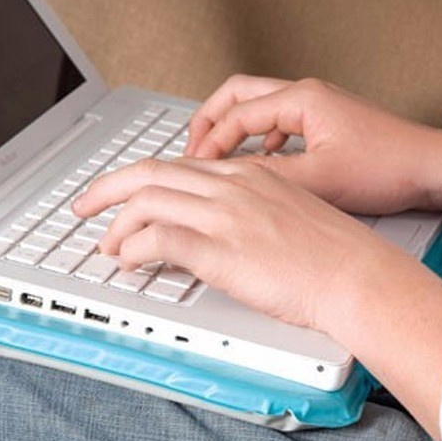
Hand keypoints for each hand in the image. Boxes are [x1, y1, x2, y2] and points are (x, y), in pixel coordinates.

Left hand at [72, 157, 394, 331]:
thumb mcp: (288, 213)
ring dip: (116, 225)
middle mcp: (231, 186)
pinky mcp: (221, 251)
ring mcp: (225, 216)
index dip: (140, 177)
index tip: (121, 190)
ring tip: (106, 245)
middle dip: (106, 188)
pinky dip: (133, 248)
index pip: (177, 165)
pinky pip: (158, 238)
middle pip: (149, 172)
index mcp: (247, 174)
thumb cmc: (333, 253)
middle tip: (83, 205)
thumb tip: (219, 226)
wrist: (357, 275)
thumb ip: (250, 209)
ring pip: (147, 201)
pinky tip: (130, 261)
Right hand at [186, 74, 441, 215]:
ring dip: (233, 130)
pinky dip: (257, 140)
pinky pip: (277, 124)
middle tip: (193, 152)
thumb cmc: (388, 168)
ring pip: (257, 108)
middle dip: (210, 122)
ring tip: (216, 157)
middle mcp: (306, 95)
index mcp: (302, 100)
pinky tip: (258, 163)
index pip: (236, 114)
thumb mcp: (320, 180)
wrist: (430, 168)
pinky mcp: (325, 123)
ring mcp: (316, 107)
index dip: (209, 143)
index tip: (194, 169)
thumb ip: (270, 177)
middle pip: (238, 95)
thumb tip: (231, 182)